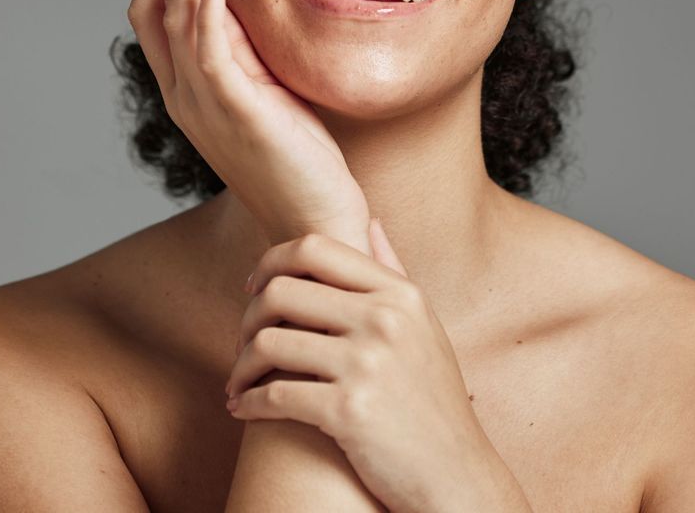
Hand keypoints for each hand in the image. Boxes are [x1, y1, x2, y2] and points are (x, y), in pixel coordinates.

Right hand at [127, 0, 369, 249]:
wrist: (314, 220)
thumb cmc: (296, 158)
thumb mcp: (264, 92)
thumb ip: (244, 53)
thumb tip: (238, 2)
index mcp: (188, 89)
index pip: (154, 15)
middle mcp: (183, 95)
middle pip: (149, 7)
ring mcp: (204, 104)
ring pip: (180, 14)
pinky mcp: (236, 112)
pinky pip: (207, 52)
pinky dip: (206, 11)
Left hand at [224, 222, 508, 512]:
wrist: (456, 475)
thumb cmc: (433, 399)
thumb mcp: (424, 324)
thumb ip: (393, 269)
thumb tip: (370, 220)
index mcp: (400, 293)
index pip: (315, 247)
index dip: (271, 261)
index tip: (254, 287)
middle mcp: (385, 319)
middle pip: (282, 290)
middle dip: (248, 317)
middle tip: (243, 342)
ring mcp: (367, 363)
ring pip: (269, 342)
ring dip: (241, 365)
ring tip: (238, 381)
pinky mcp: (348, 410)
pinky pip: (274, 394)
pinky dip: (248, 403)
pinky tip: (243, 410)